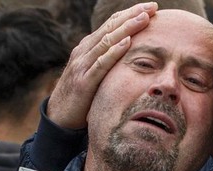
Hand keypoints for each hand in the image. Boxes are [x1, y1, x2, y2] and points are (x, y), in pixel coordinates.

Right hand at [47, 2, 157, 128]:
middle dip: (132, 15)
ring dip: (127, 28)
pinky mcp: (84, 81)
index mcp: (89, 47)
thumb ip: (108, 61)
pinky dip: (114, 52)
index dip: (130, 14)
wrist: (60, 117)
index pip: (112, 24)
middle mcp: (85, 51)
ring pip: (107, 41)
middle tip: (152, 6)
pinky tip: (127, 42)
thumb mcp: (96, 73)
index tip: (151, 7)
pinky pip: (101, 63)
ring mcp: (83, 64)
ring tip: (144, 18)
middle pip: (111, 27)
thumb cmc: (83, 96)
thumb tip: (129, 50)